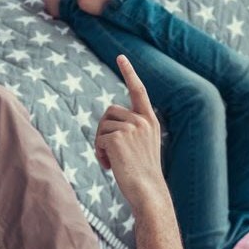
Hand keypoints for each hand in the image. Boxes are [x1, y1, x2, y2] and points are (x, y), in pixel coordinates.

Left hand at [95, 55, 165, 207]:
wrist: (148, 192)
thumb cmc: (143, 175)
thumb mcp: (141, 147)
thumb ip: (130, 131)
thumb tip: (107, 125)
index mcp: (150, 121)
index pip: (138, 91)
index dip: (130, 73)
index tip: (121, 57)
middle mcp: (143, 120)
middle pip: (110, 111)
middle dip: (104, 129)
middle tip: (108, 152)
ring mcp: (132, 127)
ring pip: (102, 125)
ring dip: (100, 143)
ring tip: (111, 161)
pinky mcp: (118, 137)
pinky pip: (99, 139)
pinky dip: (100, 153)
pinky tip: (109, 166)